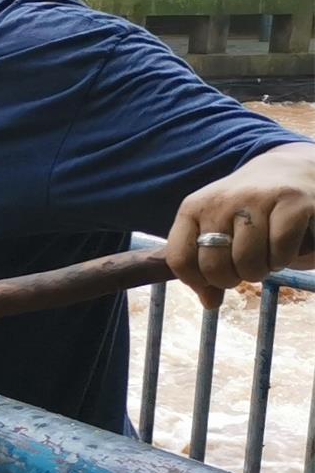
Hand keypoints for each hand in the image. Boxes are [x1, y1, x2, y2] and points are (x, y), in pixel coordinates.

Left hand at [166, 146, 314, 300]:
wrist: (293, 170)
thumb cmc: (251, 211)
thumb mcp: (218, 229)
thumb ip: (205, 264)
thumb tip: (209, 303)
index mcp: (194, 208)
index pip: (179, 260)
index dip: (197, 281)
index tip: (215, 280)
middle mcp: (221, 201)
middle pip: (214, 267)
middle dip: (233, 279)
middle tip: (246, 266)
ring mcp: (256, 199)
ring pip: (248, 263)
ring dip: (262, 270)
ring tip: (267, 254)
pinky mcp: (292, 203)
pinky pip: (280, 251)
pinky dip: (284, 259)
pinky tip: (286, 246)